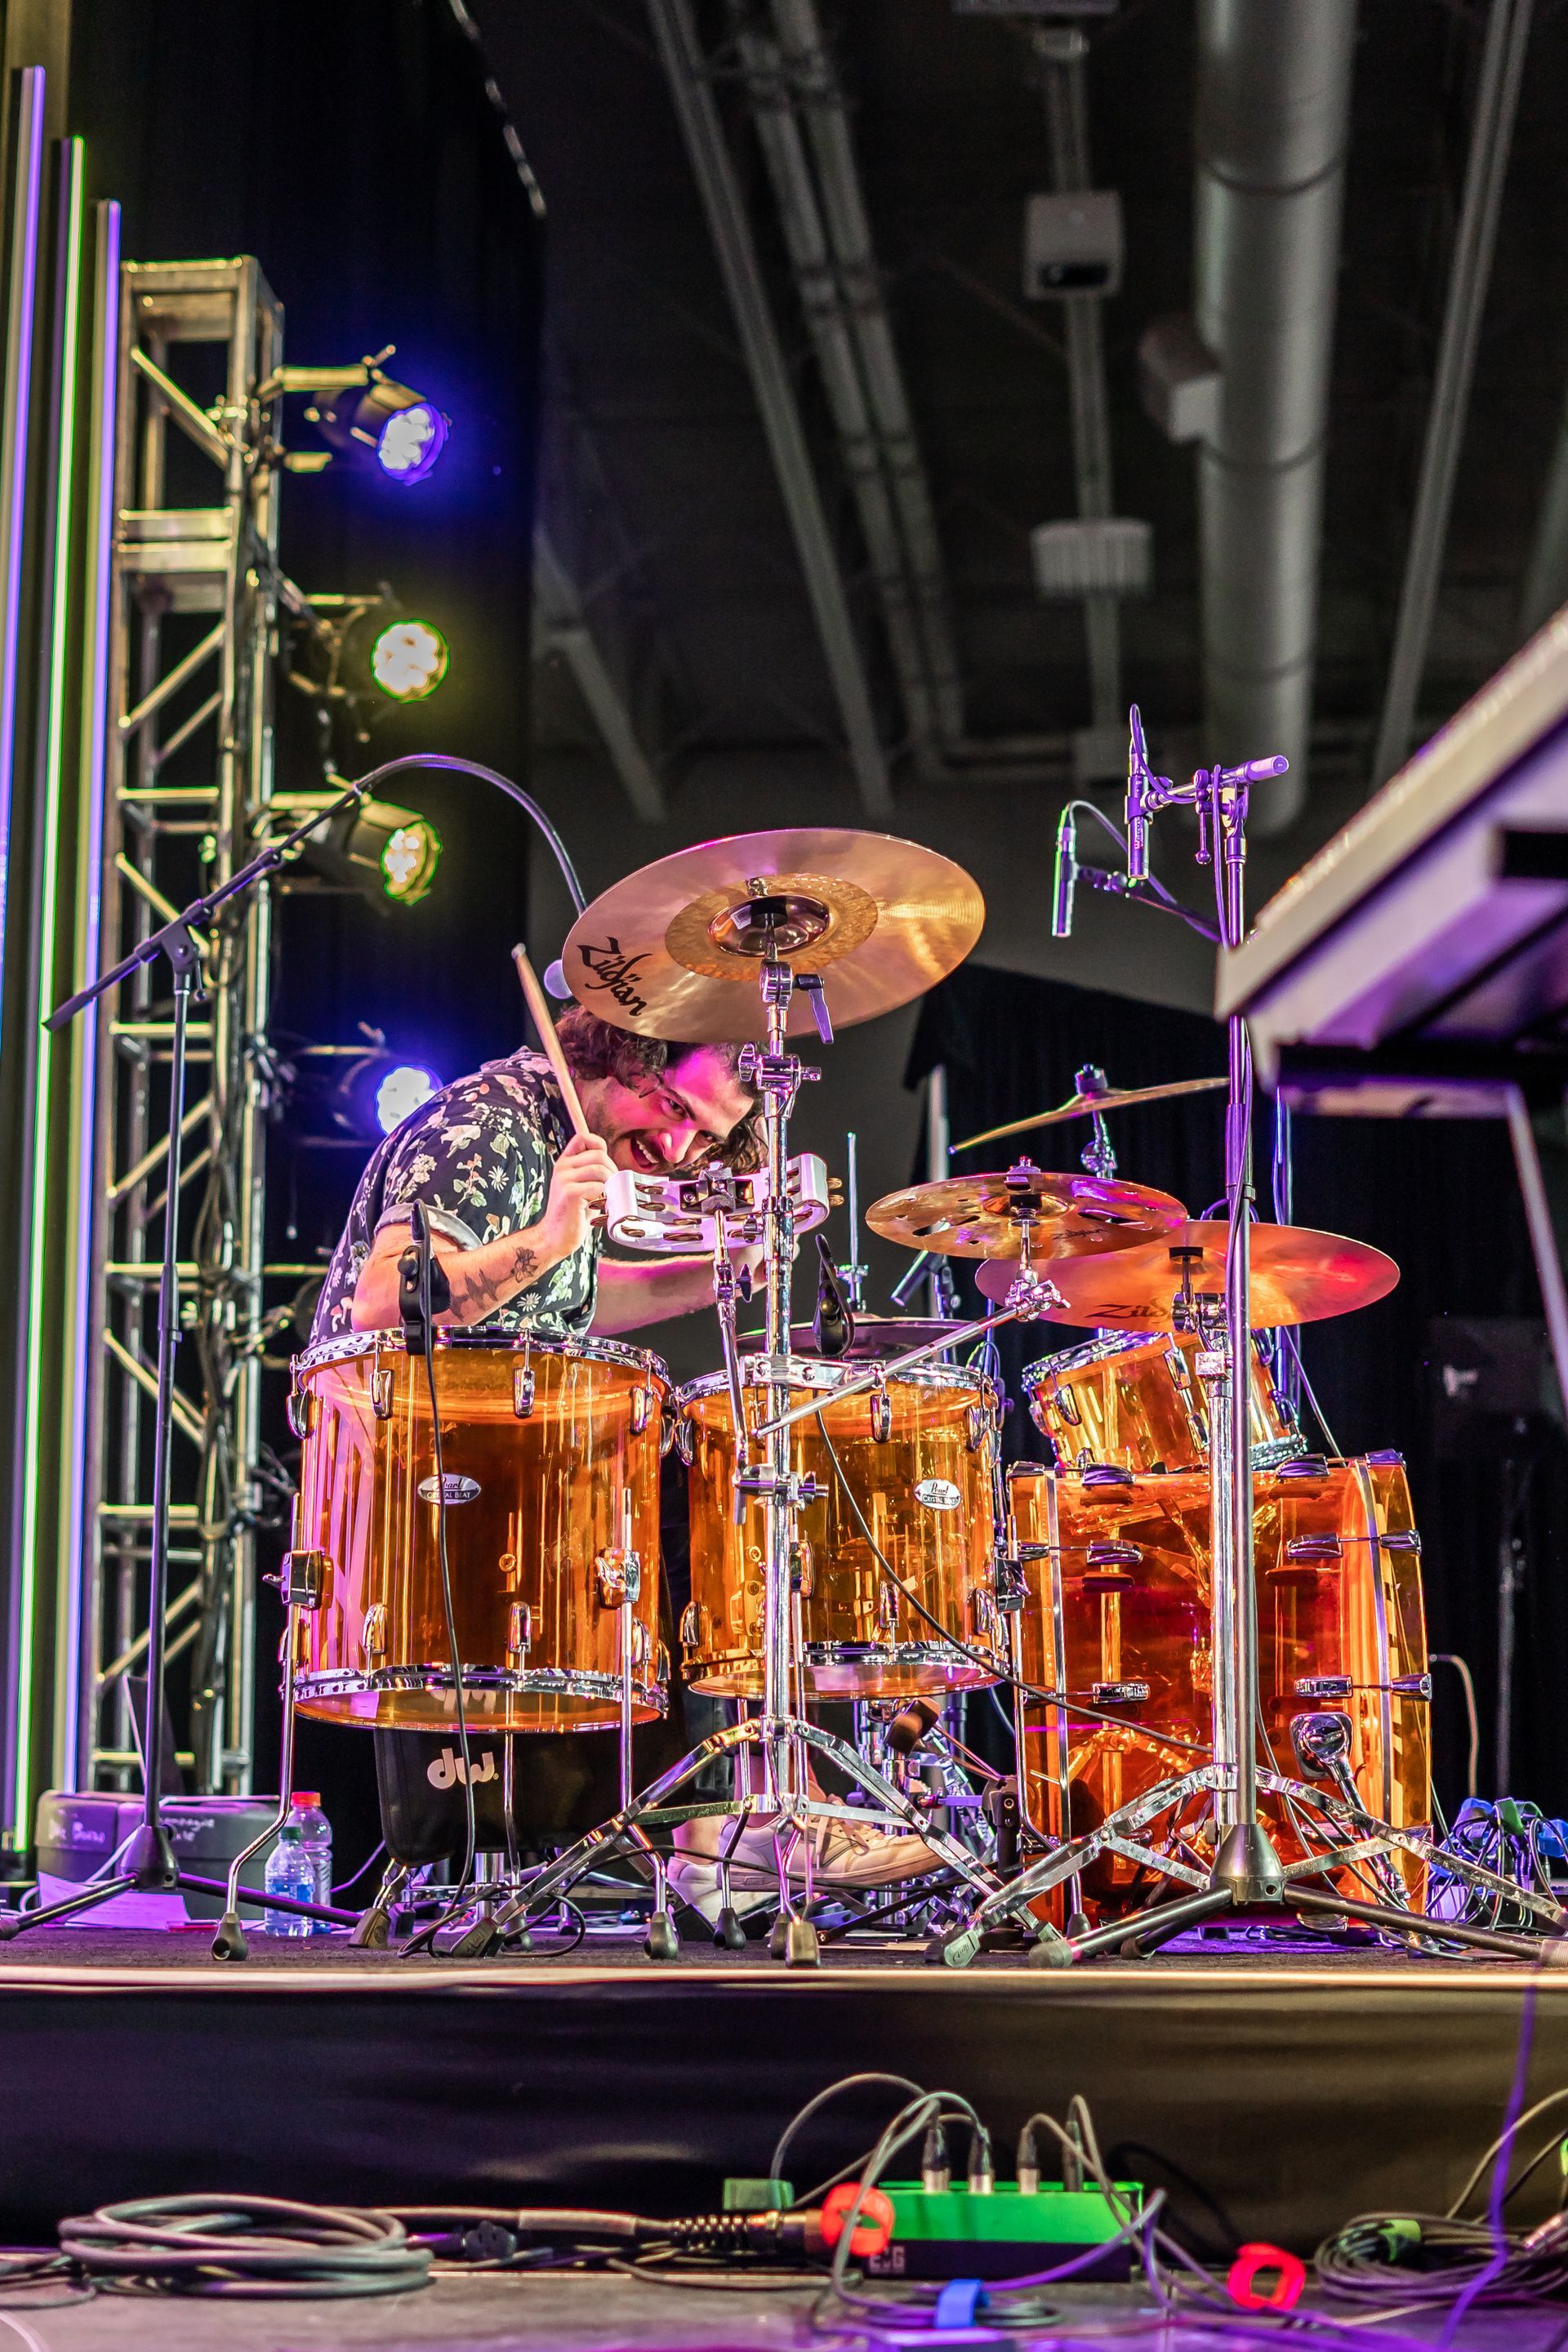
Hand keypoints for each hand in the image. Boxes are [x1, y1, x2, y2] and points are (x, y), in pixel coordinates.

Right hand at [538, 1132, 615, 1261]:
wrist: (556, 1237)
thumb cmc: (574, 1214)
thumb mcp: (583, 1188)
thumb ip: (592, 1174)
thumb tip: (614, 1167)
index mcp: (564, 1163)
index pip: (583, 1138)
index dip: (599, 1145)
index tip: (607, 1164)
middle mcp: (562, 1168)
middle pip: (598, 1156)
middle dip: (612, 1171)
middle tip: (612, 1188)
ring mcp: (564, 1179)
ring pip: (599, 1171)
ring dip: (610, 1185)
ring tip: (608, 1197)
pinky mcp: (570, 1193)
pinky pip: (597, 1187)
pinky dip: (605, 1196)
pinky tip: (601, 1205)